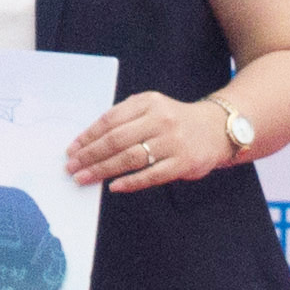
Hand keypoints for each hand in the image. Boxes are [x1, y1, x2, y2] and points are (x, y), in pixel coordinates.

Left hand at [69, 93, 230, 192]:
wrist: (217, 129)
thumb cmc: (175, 120)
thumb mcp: (152, 108)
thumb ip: (125, 118)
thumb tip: (90, 141)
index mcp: (149, 103)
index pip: (110, 120)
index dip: (88, 136)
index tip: (72, 149)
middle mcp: (160, 120)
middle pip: (116, 140)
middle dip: (90, 155)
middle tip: (72, 167)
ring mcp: (172, 142)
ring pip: (130, 158)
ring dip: (103, 170)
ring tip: (84, 178)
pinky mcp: (182, 163)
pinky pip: (151, 175)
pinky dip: (130, 182)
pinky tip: (114, 186)